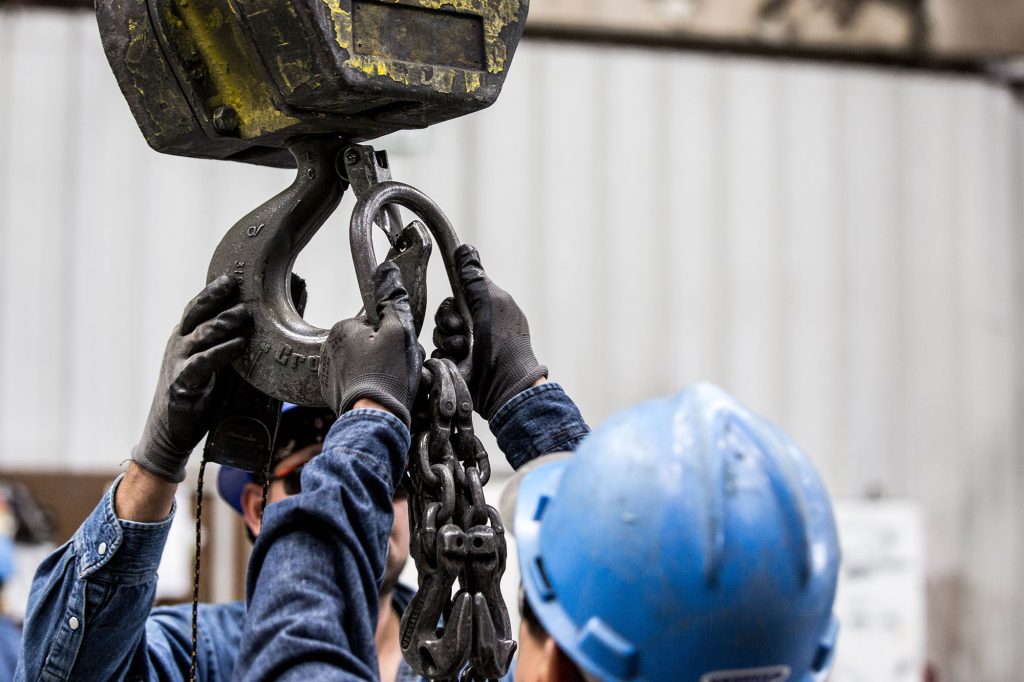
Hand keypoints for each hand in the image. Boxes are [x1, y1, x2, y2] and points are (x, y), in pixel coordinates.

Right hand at [134, 275, 250, 481]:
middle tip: (237, 284)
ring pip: (199, 334)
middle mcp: (180, 345)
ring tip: (244, 313)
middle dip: (215, 296)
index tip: (233, 275)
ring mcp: (178, 363)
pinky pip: (201, 364)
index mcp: (187, 337)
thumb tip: (278, 327)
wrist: (172, 432)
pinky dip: (220, 353)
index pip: (199, 306)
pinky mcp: (181, 385)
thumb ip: (239, 344)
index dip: (214, 289)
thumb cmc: (203, 395)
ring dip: (222, 322)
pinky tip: (238, 345)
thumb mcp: (222, 365)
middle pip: (196, 313)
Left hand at [318, 262, 422, 426]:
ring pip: (360, 361)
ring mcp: (327, 370)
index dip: (390, 335)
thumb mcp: (399, 332)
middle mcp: (328, 346)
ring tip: (385, 382)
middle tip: (393, 368)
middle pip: (366, 342)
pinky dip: (364, 384)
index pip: (373, 324)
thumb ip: (393, 301)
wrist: (375, 418)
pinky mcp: (330, 390)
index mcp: (343, 328)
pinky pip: (352, 380)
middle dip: (381, 353)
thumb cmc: (388, 376)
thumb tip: (387, 272)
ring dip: (374, 369)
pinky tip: (374, 392)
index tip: (395, 350)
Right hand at [432, 244, 545, 419]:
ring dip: (449, 340)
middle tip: (461, 330)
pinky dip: (446, 356)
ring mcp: (463, 350)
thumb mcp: (493, 302)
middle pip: (444, 315)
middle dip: (449, 321)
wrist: (503, 383)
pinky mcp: (453, 367)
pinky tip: (458, 361)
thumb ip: (475, 278)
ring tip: (463, 350)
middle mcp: (474, 329)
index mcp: (486, 312)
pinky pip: (436, 354)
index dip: (454, 302)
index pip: (457, 297)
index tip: (457, 306)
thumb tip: (464, 249)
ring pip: (438, 335)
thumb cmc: (506, 341)